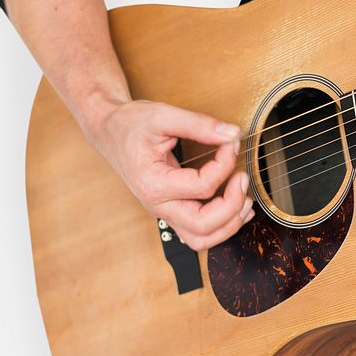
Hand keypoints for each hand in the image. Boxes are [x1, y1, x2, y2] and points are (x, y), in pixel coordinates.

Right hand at [90, 99, 252, 249]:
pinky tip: (236, 209)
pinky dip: (220, 227)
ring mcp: (164, 212)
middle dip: (232, 205)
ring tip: (246, 202)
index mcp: (153, 183)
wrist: (109, 131)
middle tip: (243, 178)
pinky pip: (197, 233)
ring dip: (229, 226)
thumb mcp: (163, 116)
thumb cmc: (131, 124)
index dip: (225, 164)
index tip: (231, 143)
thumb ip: (199, 124)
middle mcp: (157, 205)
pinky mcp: (170, 211)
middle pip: (202, 225)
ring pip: (201, 239)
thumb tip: (232, 134)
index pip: (202, 186)